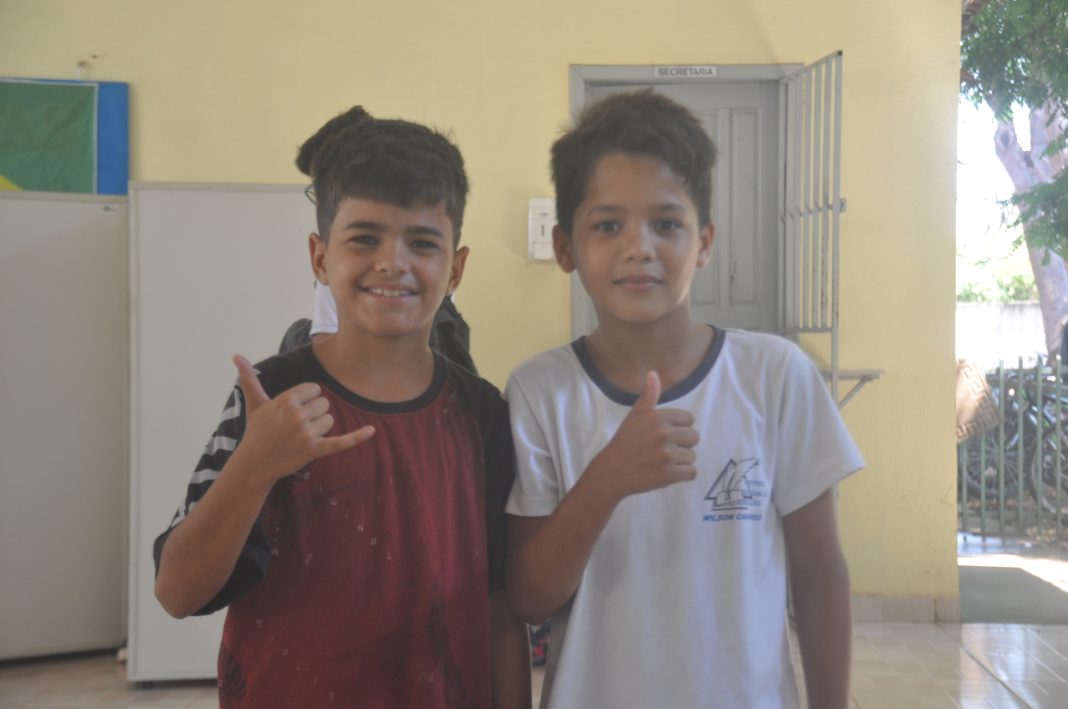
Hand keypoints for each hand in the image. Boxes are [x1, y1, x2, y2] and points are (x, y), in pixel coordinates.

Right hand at [232, 354, 374, 485]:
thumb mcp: (255, 404)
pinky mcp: (315, 450)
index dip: (307, 399)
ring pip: (330, 420)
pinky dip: (357, 437)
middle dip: (314, 413)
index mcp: (286, 400)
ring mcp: (307, 433)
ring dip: (320, 427)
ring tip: (300, 436)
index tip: (294, 410)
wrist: (254, 463)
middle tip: (296, 426)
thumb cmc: (256, 432)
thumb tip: (236, 355)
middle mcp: (297, 415)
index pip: (314, 389)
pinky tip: (372, 430)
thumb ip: (250, 378)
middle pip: (324, 404)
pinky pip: (341, 441)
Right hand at [587, 371, 698, 500]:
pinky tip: (668, 473)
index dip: (679, 428)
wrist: (610, 472)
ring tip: (662, 462)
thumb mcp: (634, 416)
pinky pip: (692, 473)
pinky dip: (683, 475)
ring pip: (692, 457)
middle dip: (682, 445)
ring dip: (681, 462)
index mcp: (657, 417)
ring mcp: (666, 455)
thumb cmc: (624, 443)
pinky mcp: (668, 475)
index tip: (664, 435)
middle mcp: (663, 434)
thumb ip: (648, 396)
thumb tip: (653, 373)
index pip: (689, 419)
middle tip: (663, 450)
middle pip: (694, 437)